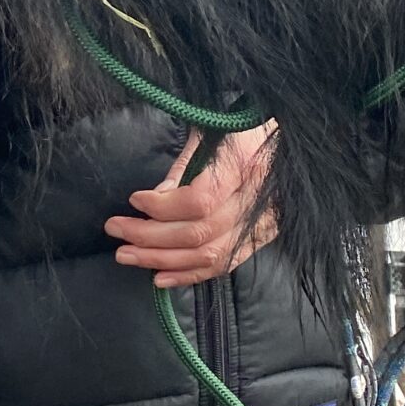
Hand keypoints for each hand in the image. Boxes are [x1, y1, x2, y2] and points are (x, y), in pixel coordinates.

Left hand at [105, 123, 279, 286]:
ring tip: (127, 255)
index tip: (134, 200)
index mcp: (245, 165)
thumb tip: (157, 195)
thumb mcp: (212, 132)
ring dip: (162, 259)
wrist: (288, 141)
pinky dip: (189, 274)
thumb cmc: (243, 130)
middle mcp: (257, 200)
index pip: (200, 200)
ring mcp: (264, 224)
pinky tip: (160, 276)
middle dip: (150, 236)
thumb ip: (185, 165)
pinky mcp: (263, 239)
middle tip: (116, 230)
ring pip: (208, 255)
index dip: (162, 207)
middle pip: (199, 232)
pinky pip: (224, 265)